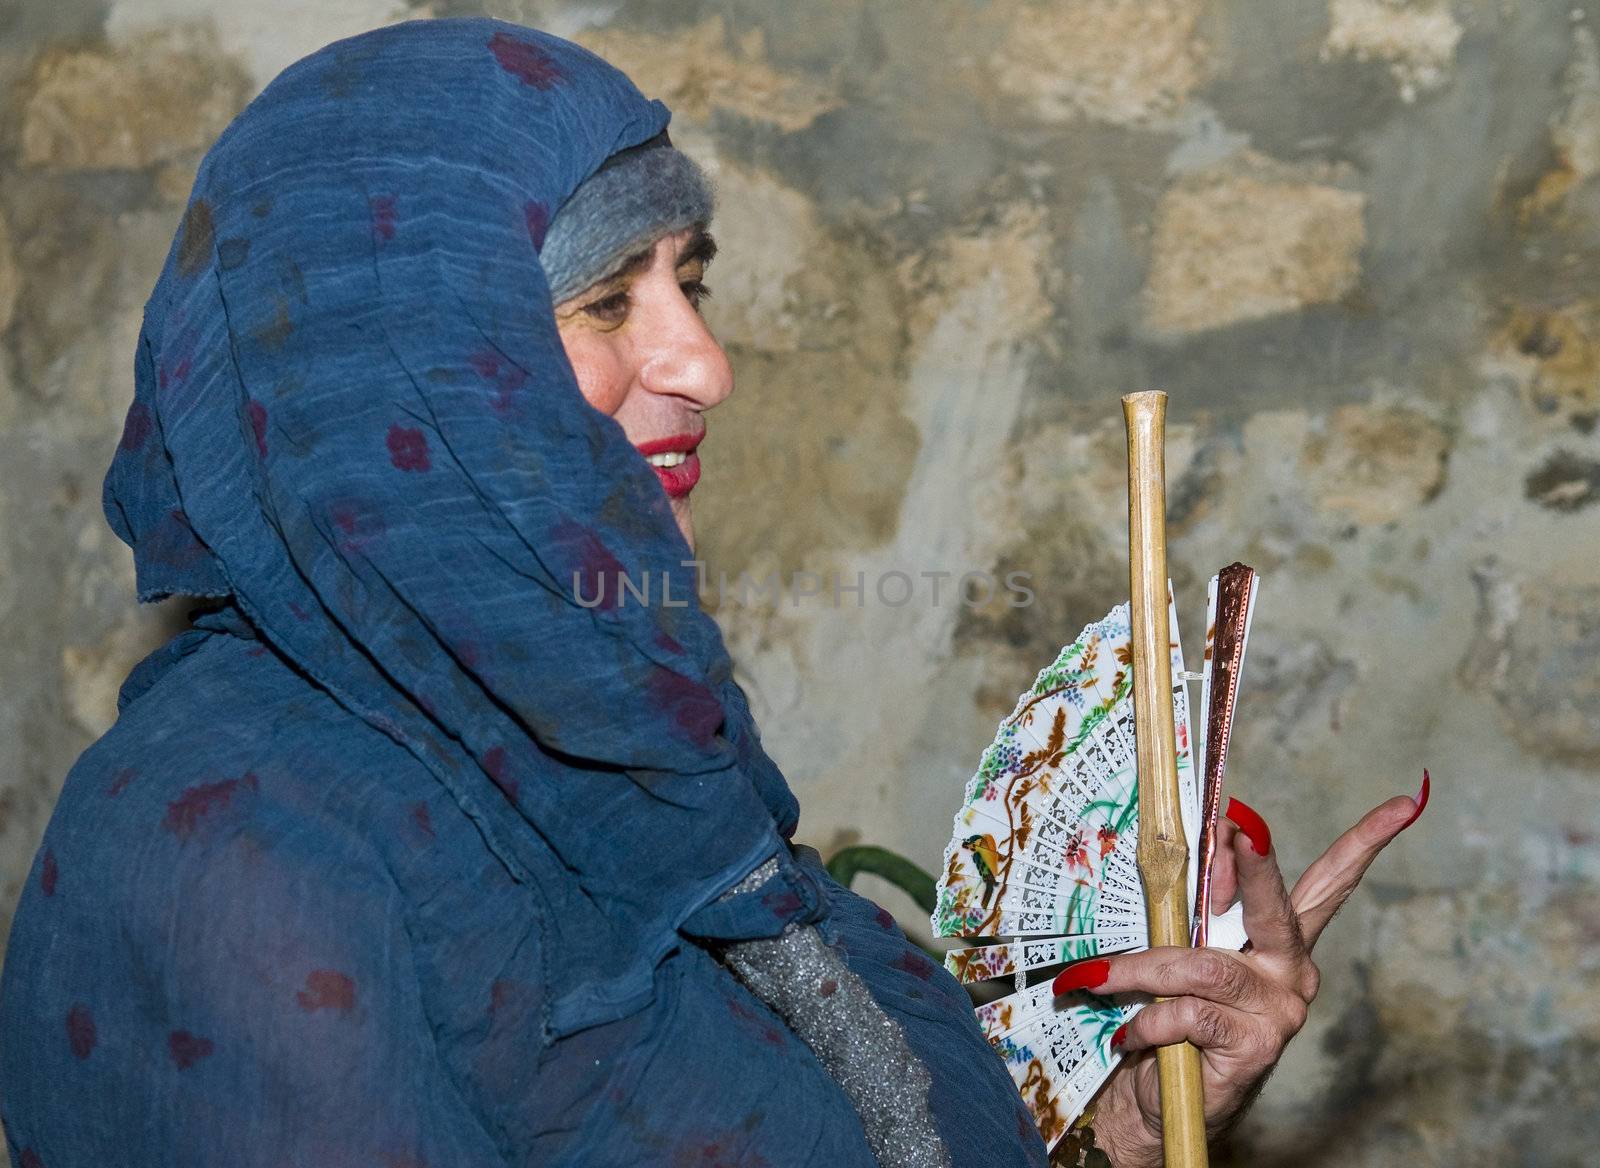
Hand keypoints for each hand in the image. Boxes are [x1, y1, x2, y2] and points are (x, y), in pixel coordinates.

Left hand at [1075, 775, 1428, 1167]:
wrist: (1159, 1097)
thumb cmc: (1169, 1014)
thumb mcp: (1181, 951)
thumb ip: (1197, 910)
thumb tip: (1206, 850)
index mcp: (1282, 940)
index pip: (1331, 882)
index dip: (1366, 841)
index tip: (1404, 802)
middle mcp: (1293, 970)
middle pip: (1274, 906)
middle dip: (1253, 863)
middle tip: (1237, 825)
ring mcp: (1279, 1010)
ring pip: (1204, 965)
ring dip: (1144, 968)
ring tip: (1103, 978)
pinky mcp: (1256, 1045)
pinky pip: (1188, 1012)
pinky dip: (1149, 1018)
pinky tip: (1131, 1034)